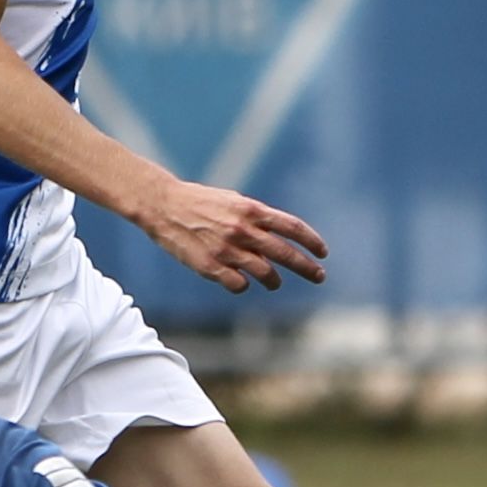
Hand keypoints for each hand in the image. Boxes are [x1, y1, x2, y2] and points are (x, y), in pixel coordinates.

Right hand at [139, 178, 326, 293]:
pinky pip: (239, 285)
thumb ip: (256, 218)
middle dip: (307, 267)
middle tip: (319, 275)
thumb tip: (279, 236)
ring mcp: (227, 250)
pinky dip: (244, 285)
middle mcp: (242, 230)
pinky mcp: (210, 267)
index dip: (311, 241)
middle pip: (285, 253)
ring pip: (265, 273)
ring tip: (274, 282)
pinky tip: (241, 281)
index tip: (322, 252)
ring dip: (274, 280)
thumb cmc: (200, 203)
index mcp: (250, 210)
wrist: (163, 206)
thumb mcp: (233, 201)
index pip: (291, 227)